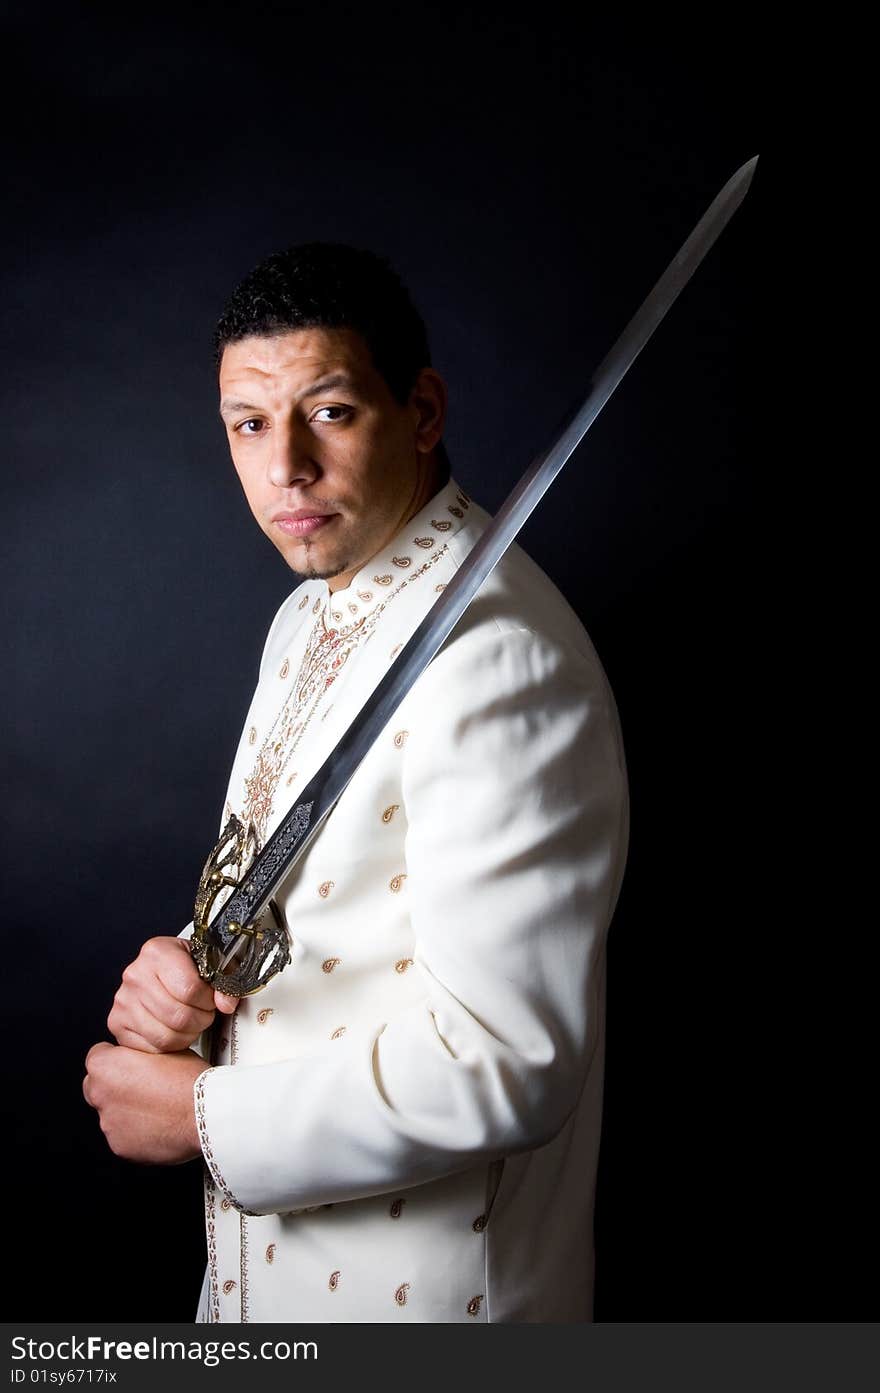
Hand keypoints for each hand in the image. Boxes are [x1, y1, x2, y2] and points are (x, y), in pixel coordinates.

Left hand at [83, 1042, 206, 1164]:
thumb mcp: (162, 1048)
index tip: (131, 1063)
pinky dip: (136, 1131)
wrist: (205, 1114)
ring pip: (111, 1113)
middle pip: (97, 1086)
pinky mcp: (120, 1146)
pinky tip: (158, 1124)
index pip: (97, 1055)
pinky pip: (123, 1135)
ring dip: (127, 1110)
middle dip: (115, 1085)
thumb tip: (137, 1055)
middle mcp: (99, 1095)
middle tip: (143, 1085)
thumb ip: (139, 1052)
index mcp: (105, 1066)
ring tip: (157, 1107)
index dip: (119, 1058)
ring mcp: (108, 1124)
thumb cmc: (189, 1080)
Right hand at [108, 935, 237, 1053]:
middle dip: (200, 1019)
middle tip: (204, 1012)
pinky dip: (171, 1044)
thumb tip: (226, 1004)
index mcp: (157, 952)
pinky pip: (153, 1047)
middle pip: (179, 1016)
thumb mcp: (207, 962)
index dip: (208, 1000)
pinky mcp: (118, 1023)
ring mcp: (124, 1000)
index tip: (211, 998)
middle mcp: (135, 974)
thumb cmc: (183, 966)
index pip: (190, 989)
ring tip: (191, 1021)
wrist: (160, 970)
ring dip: (188, 1034)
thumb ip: (223, 981)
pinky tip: (175, 1029)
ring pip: (167, 1035)